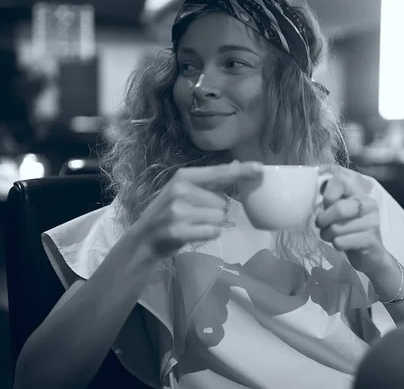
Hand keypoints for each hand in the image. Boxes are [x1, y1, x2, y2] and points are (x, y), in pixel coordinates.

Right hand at [134, 161, 262, 255]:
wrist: (143, 238)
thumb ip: (210, 180)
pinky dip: (208, 234)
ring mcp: (178, 210)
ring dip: (212, 224)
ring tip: (193, 225)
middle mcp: (180, 190)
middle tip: (196, 215)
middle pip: (223, 202)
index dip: (241, 171)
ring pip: (220, 218)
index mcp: (183, 177)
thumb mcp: (184, 191)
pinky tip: (193, 233)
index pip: (219, 172)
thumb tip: (236, 164)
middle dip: (217, 211)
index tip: (260, 167)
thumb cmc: (168, 213)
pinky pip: (212, 231)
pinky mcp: (178, 230)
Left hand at [315, 173, 388, 272]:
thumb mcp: (340, 214)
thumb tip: (310, 194)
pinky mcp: (371, 240)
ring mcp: (372, 222)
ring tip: (334, 237)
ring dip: (328, 236)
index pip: (339, 180)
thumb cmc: (350, 233)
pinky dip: (337, 246)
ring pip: (336, 228)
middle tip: (322, 227)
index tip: (326, 206)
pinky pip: (341, 242)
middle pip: (338, 208)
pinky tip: (344, 246)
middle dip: (323, 221)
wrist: (371, 257)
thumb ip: (330, 202)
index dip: (327, 195)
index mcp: (360, 195)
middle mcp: (369, 205)